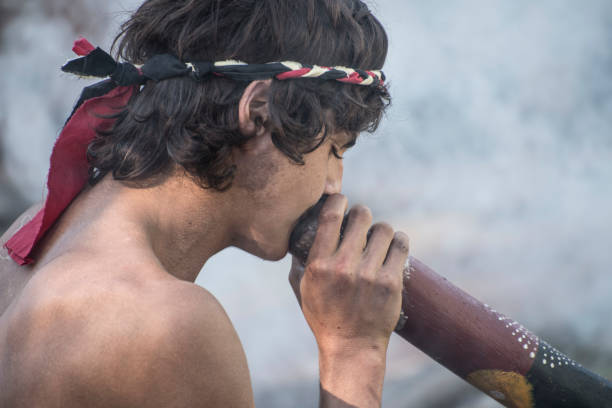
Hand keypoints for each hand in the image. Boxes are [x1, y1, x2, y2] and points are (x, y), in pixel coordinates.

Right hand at [288, 194, 408, 354]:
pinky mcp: (391, 283)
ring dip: (381, 229)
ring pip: (384, 229)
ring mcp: (369, 275)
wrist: (351, 348)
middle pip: (361, 216)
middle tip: (362, 221)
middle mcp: (343, 267)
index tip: (342, 200)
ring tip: (379, 237)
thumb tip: (301, 234)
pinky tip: (395, 244)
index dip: (338, 201)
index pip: (330, 218)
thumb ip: (299, 261)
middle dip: (362, 214)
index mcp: (319, 265)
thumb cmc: (324, 318)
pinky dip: (399, 241)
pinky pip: (401, 245)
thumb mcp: (302, 289)